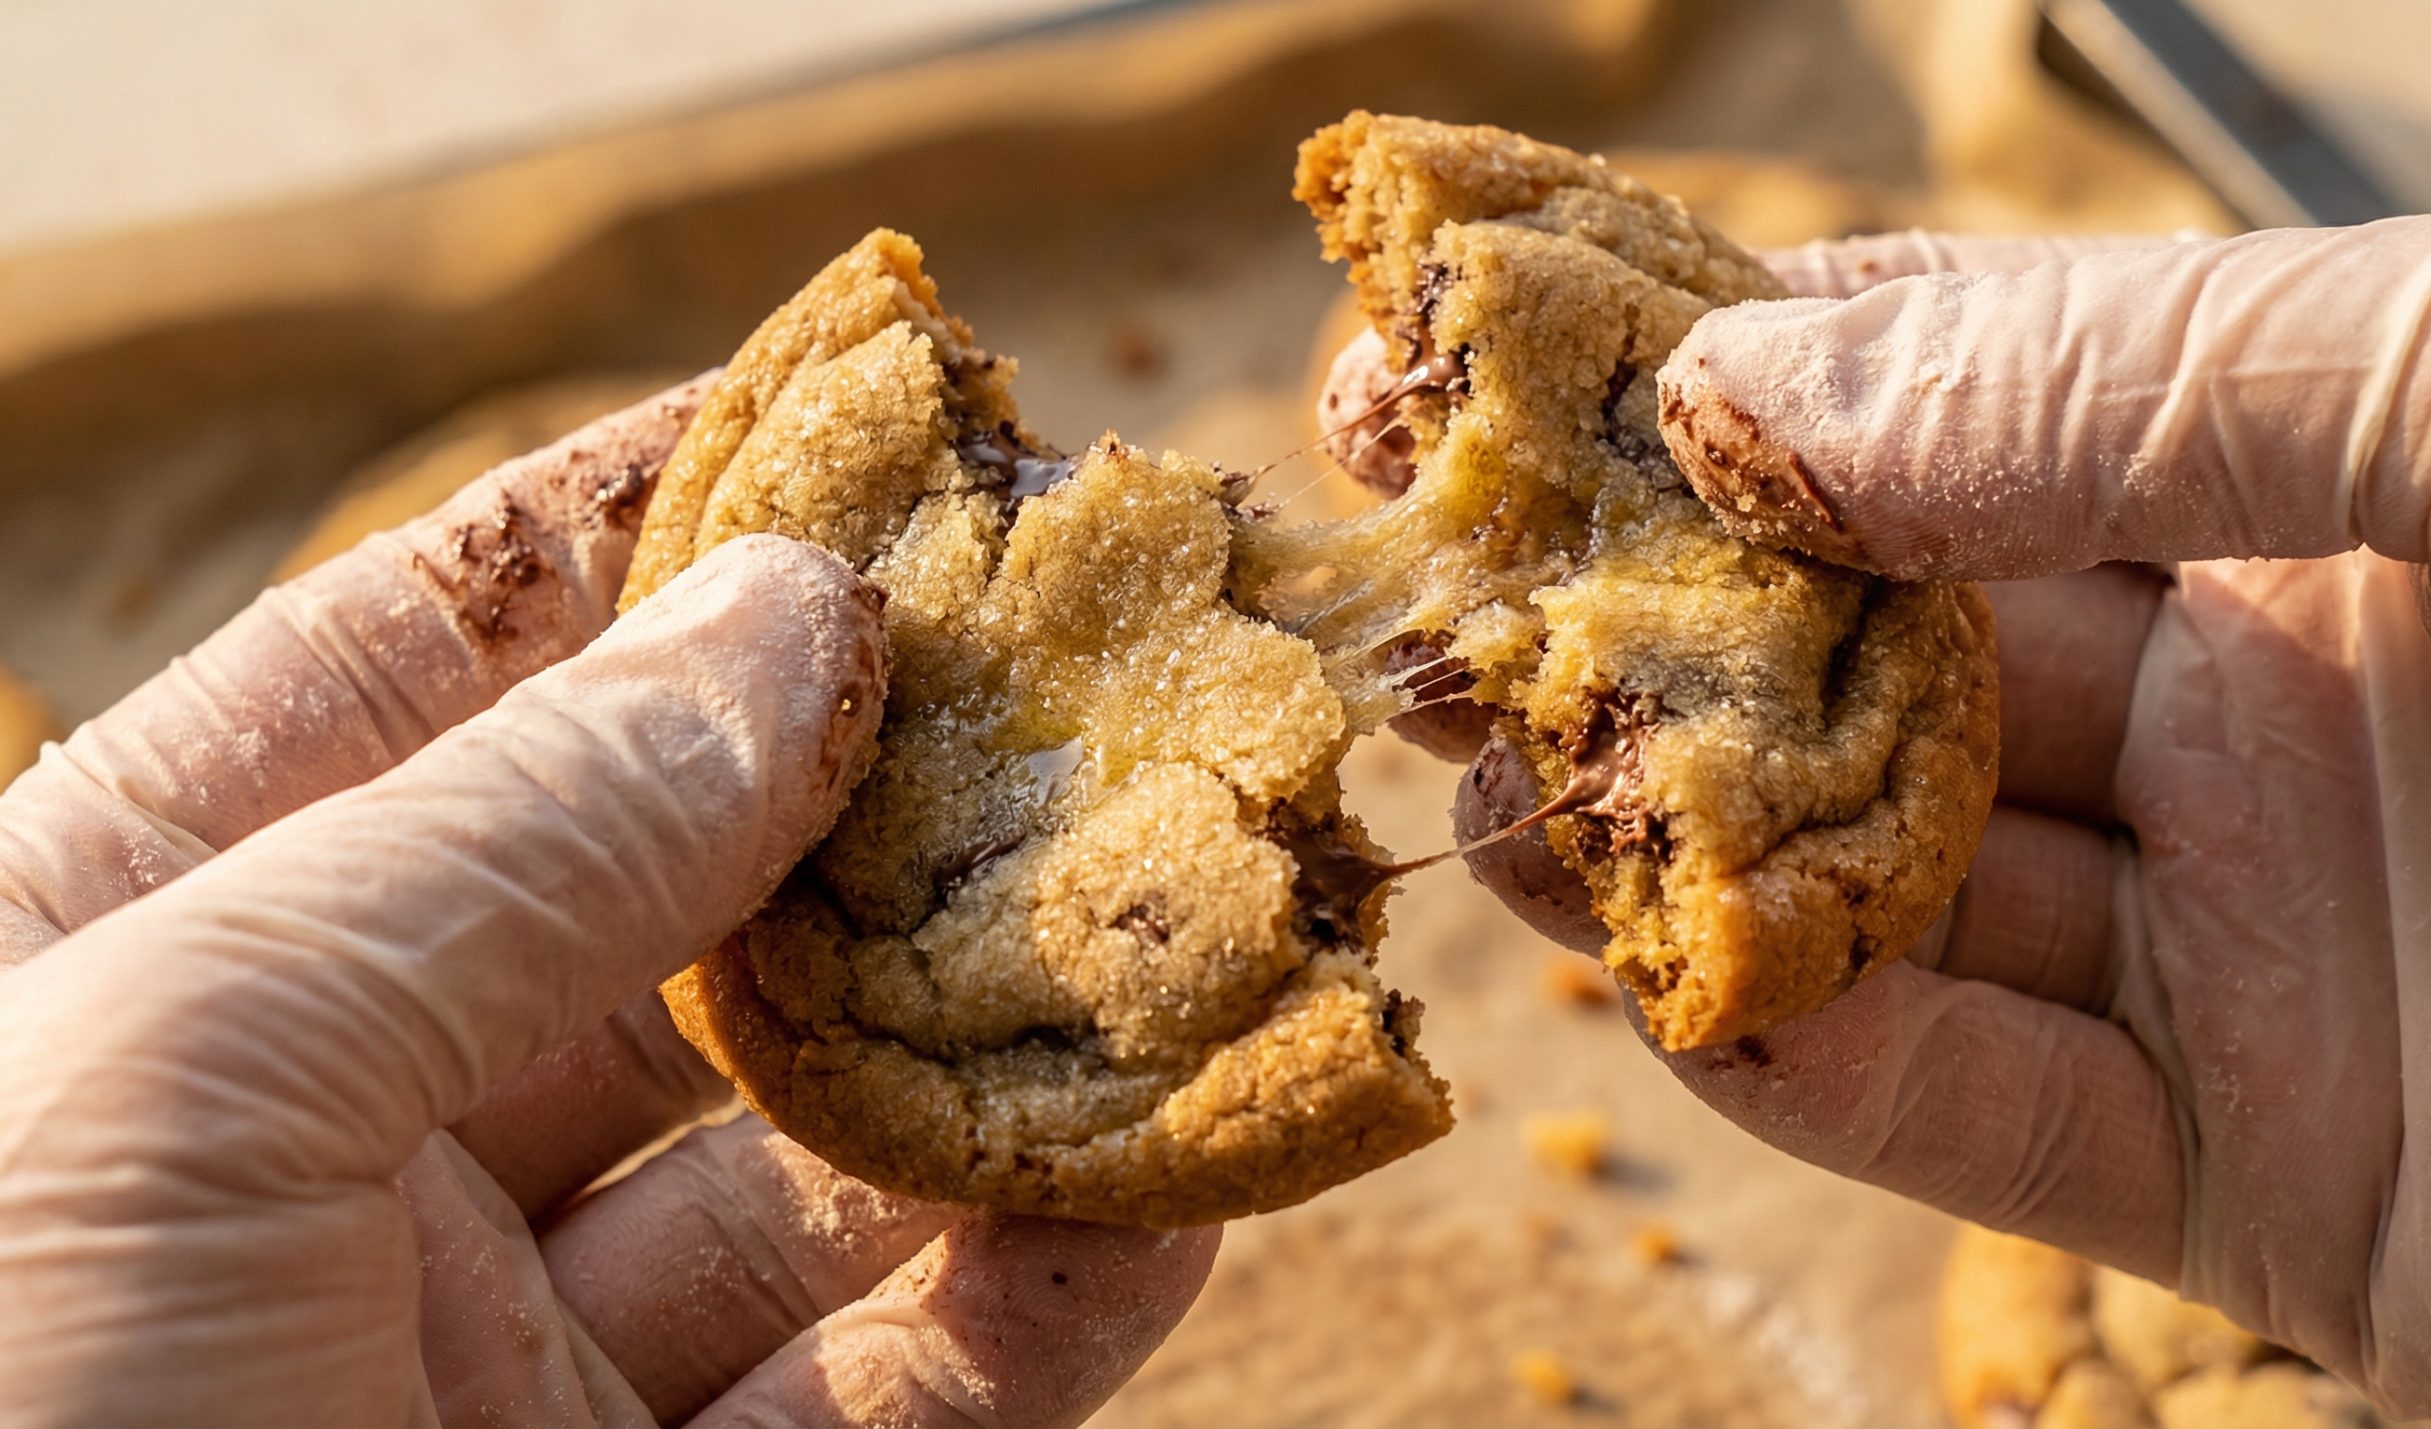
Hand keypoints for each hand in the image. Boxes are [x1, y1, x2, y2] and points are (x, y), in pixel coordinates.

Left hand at [0, 382, 1214, 1426]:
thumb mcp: (165, 1078)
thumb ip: (503, 837)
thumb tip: (795, 610)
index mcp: (122, 981)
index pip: (414, 682)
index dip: (636, 534)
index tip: (864, 418)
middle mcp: (326, 1160)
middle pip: (671, 905)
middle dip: (892, 779)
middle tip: (1107, 643)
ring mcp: (510, 1367)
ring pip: (832, 1147)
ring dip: (1032, 1018)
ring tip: (1216, 881)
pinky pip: (926, 1378)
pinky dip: (1077, 1265)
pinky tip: (1204, 1147)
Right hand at [1454, 200, 2430, 1423]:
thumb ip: (2128, 373)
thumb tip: (1751, 389)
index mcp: (2351, 458)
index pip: (1956, 384)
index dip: (1714, 358)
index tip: (1485, 346)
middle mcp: (2289, 685)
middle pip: (1886, 634)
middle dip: (1649, 611)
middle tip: (1426, 589)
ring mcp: (2274, 935)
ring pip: (1897, 874)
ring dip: (1676, 835)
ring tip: (1465, 783)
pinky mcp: (2279, 1180)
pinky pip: (1979, 1106)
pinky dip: (1806, 1050)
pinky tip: (1651, 973)